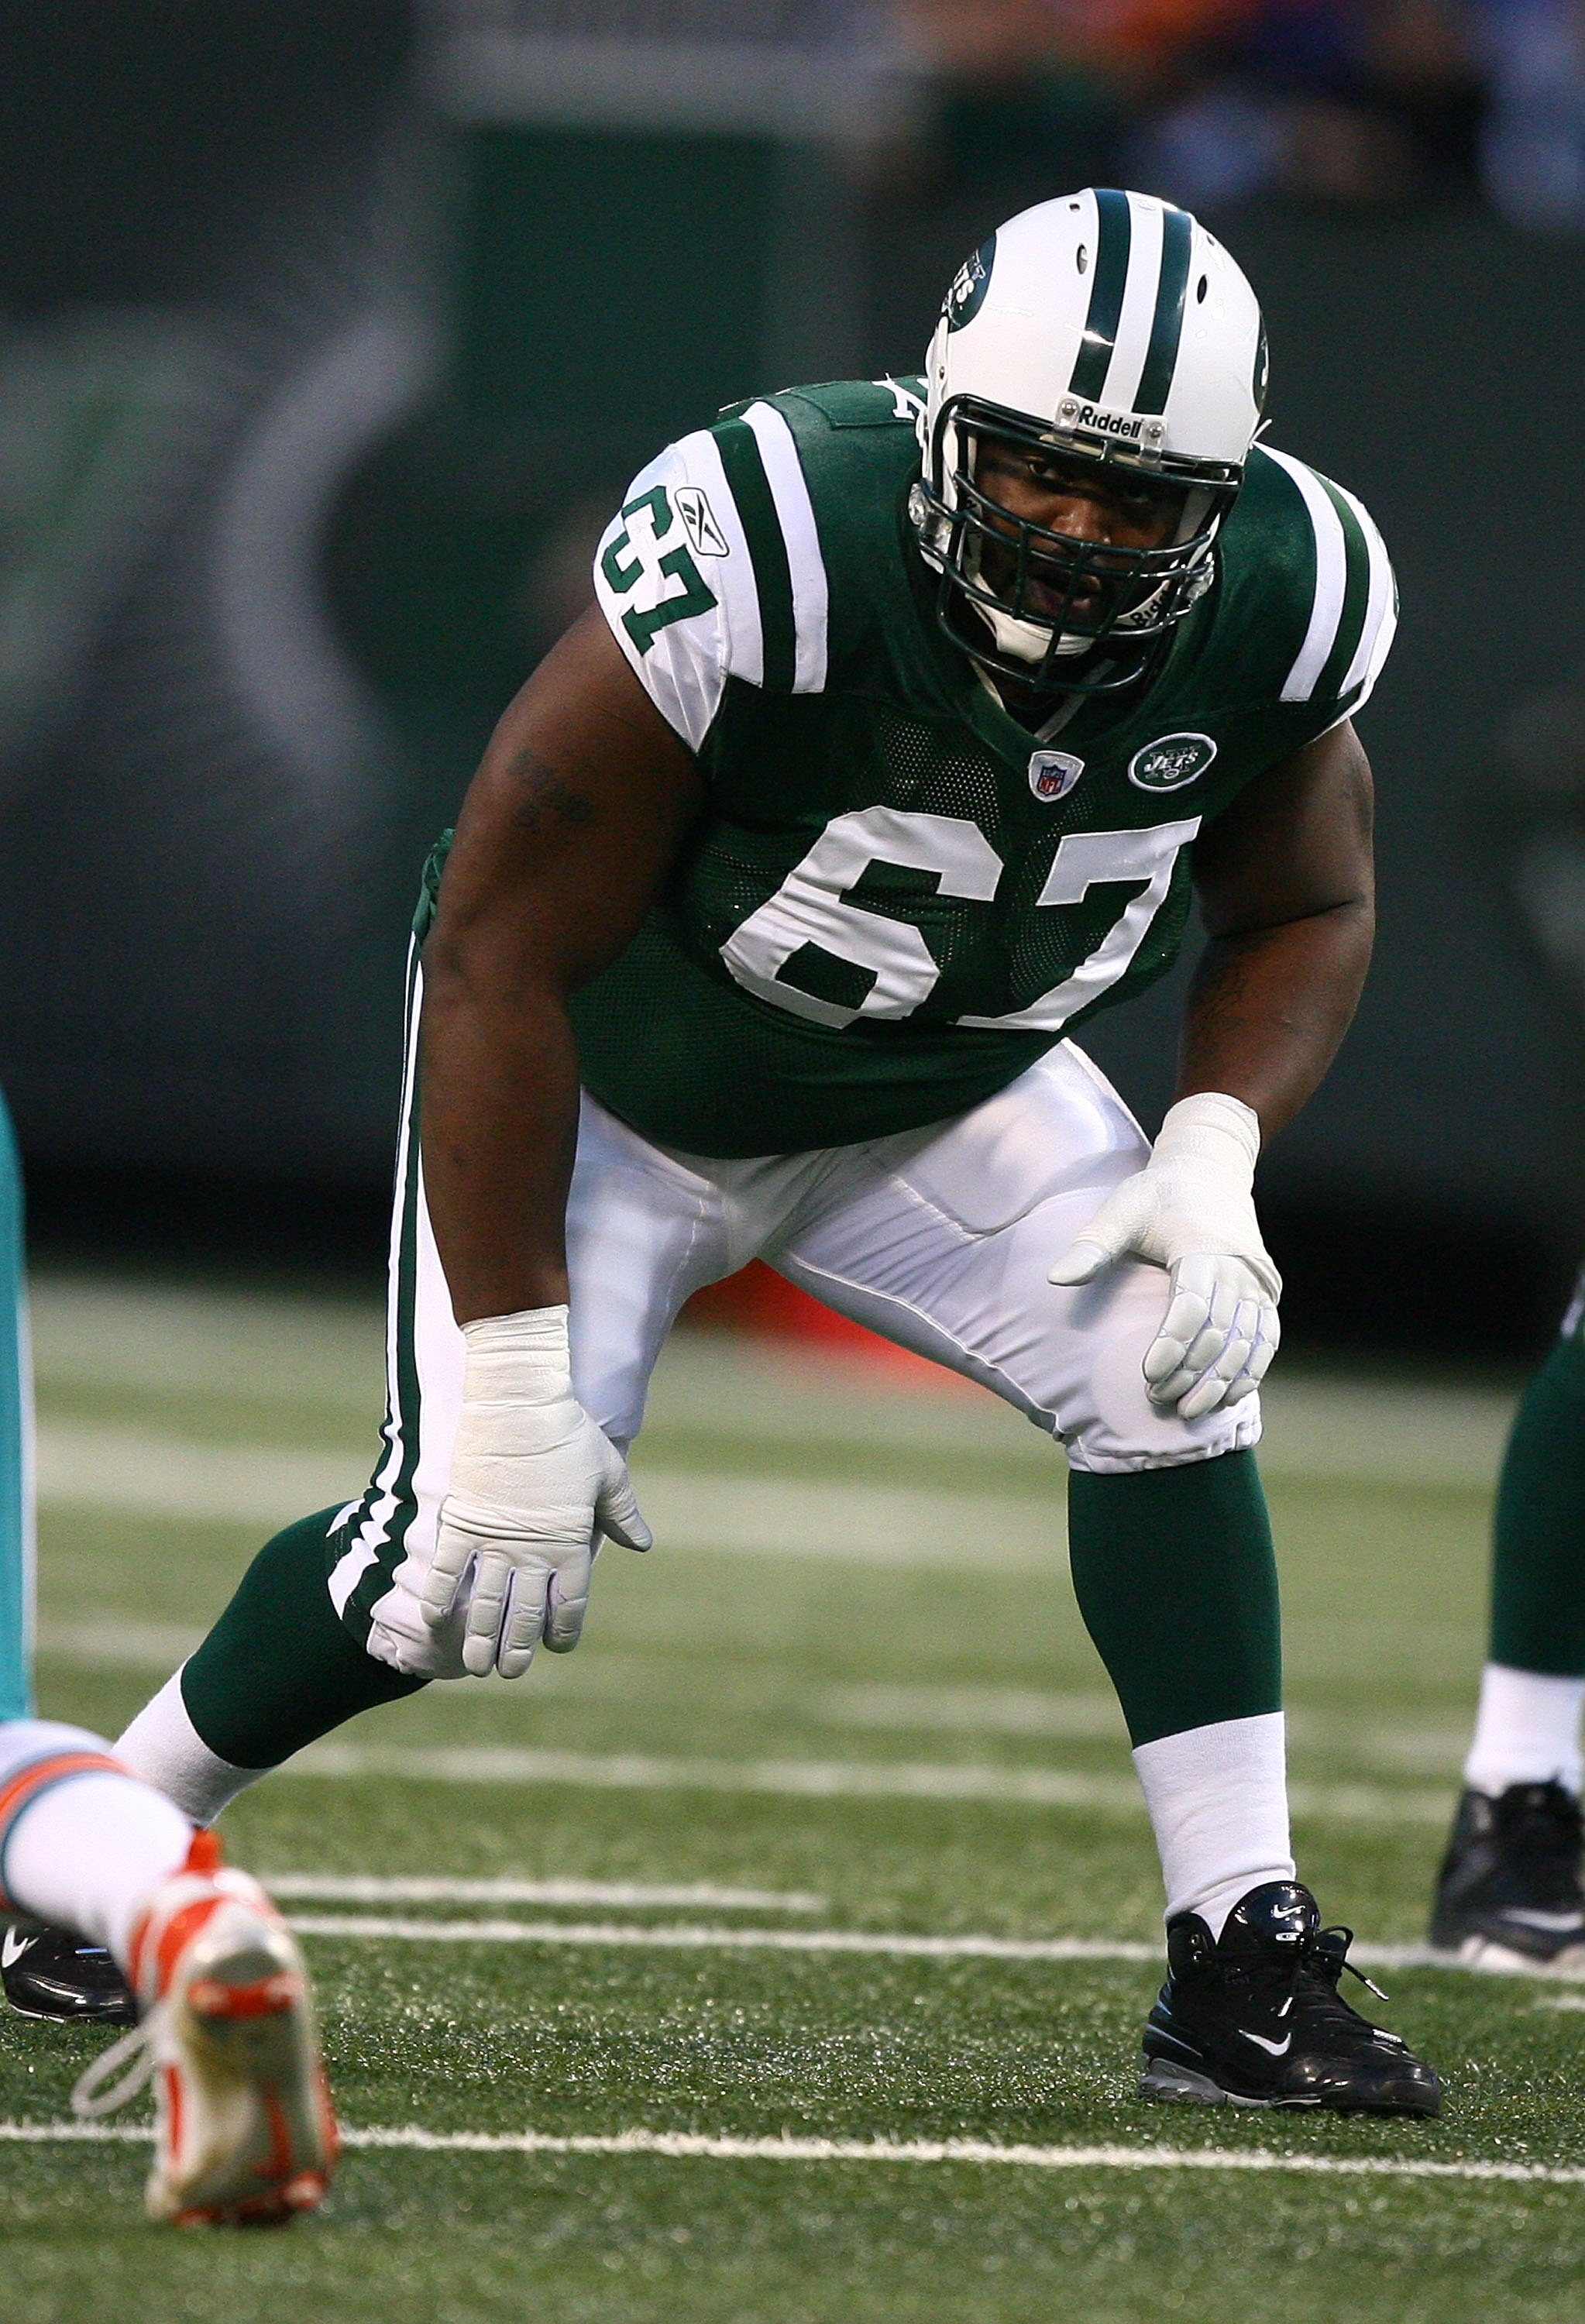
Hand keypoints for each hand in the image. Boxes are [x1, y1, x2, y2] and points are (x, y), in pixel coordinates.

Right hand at [420, 1306, 651, 1676]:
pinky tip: (436, 1622)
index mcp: (572, 1543)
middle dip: (518, 1649)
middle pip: (525, 1615)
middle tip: (510, 1672)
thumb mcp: (609, 1473)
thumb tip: (643, 1544)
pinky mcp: (461, 1522)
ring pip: (486, 1605)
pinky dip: (441, 1598)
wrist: (518, 1402)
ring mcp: (494, 1540)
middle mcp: (533, 1551)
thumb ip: (624, 1514)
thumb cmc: (568, 1434)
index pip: (570, 1603)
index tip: (558, 1645)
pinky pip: (448, 1572)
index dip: (564, 1630)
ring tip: (478, 1667)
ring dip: (481, 1639)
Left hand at [1047, 1092, 1280, 1420]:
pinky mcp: (1267, 1293)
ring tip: (1190, 1412)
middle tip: (1158, 1400)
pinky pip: (1266, 1339)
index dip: (1173, 1343)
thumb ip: (1092, 1245)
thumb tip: (1056, 1280)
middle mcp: (1238, 1268)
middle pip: (1219, 1331)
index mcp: (1202, 1246)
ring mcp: (1258, 1282)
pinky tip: (1228, 1399)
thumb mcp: (1122, 1209)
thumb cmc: (1158, 1195)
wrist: (1211, 1172)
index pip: (1192, 1305)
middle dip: (1191, 1371)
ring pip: (1247, 1341)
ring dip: (1222, 1380)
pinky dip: (1250, 1371)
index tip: (1148, 1374)